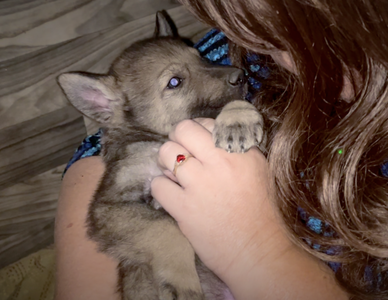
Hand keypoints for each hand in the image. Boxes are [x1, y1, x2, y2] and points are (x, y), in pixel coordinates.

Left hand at [151, 119, 287, 278]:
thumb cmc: (263, 215)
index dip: (198, 130)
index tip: (197, 143)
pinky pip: (158, 184)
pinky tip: (172, 195)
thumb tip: (207, 139)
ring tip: (174, 174)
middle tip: (180, 152)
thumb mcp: (259, 171)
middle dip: (177, 138)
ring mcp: (201, 184)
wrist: (258, 253)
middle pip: (183, 129)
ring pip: (166, 152)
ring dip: (166, 161)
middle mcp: (221, 162)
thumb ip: (237, 150)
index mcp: (241, 152)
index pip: (208, 123)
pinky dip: (162, 187)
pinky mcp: (185, 208)